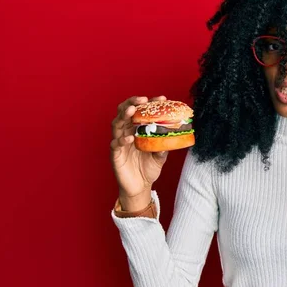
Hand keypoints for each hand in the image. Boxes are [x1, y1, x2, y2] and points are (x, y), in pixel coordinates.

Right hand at [110, 95, 168, 210]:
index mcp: (137, 130)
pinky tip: (130, 138)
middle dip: (132, 103)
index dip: (149, 104)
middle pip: (124, 113)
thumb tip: (171, 137)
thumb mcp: (160, 156)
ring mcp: (119, 143)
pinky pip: (116, 145)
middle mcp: (126, 133)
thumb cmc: (148, 169)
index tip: (161, 98)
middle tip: (142, 99)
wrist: (140, 187)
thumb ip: (163, 146)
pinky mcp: (115, 155)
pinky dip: (122, 140)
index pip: (141, 112)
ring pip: (117, 125)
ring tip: (132, 110)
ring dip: (124, 116)